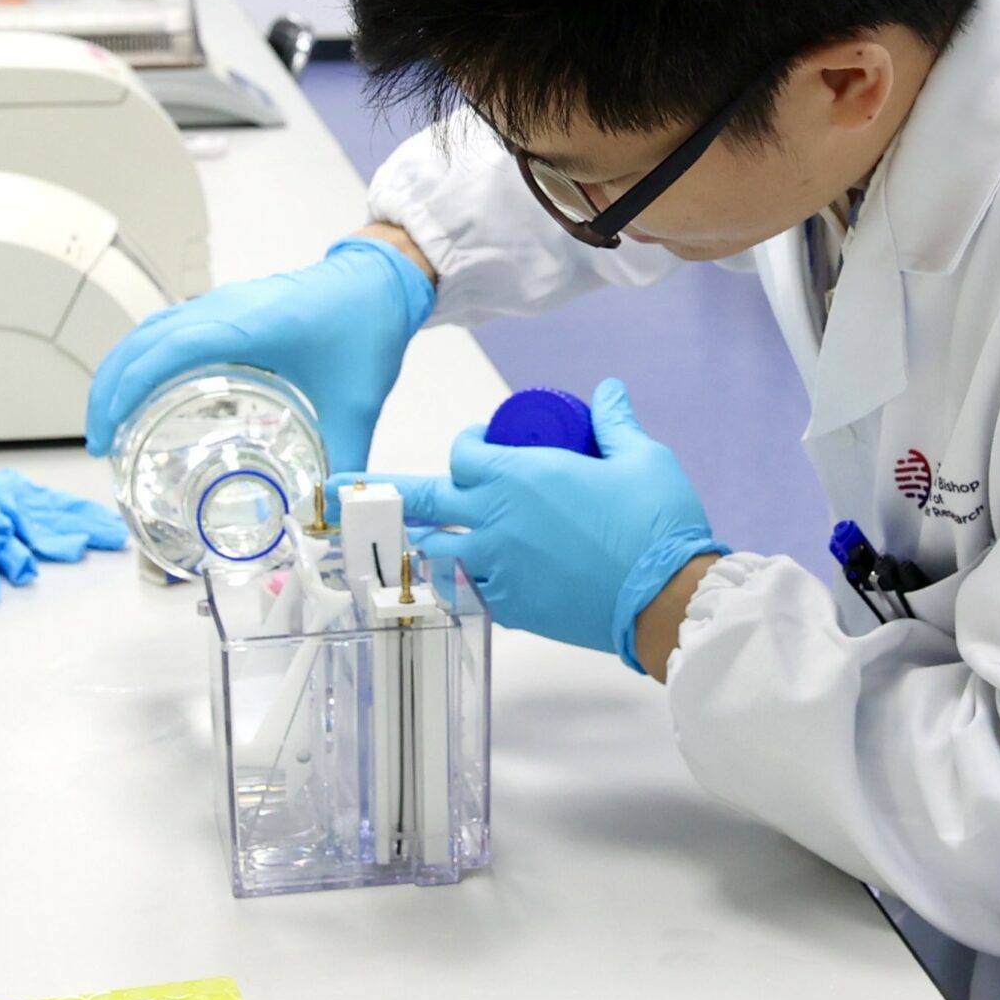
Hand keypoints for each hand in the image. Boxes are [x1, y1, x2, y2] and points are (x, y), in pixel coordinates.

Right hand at [84, 237, 434, 471]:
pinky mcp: (226, 309)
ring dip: (120, 371)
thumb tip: (328, 509)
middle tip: (98, 444)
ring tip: (109, 422)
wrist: (381, 280)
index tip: (107, 435)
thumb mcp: (356, 403)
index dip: (124, 392)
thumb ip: (344, 461)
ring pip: (147, 331)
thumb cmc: (366, 324)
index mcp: (245, 326)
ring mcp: (221, 305)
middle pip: (139, 342)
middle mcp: (222, 309)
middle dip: (107, 390)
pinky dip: (143, 359)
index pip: (161, 353)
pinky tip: (147, 394)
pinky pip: (167, 328)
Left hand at [340, 378, 724, 670]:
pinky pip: (467, 591)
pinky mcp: (510, 608)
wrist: (667, 598)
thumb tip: (607, 390)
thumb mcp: (641, 458)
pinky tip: (461, 579)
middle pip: (422, 500)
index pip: (461, 453)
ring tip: (400, 540)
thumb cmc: (656, 524)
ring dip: (422, 540)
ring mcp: (496, 568)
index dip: (467, 443)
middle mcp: (493, 520)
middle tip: (332, 492)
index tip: (480, 442)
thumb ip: (615, 422)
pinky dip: (460, 581)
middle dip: (378, 491)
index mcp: (517, 476)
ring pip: (434, 552)